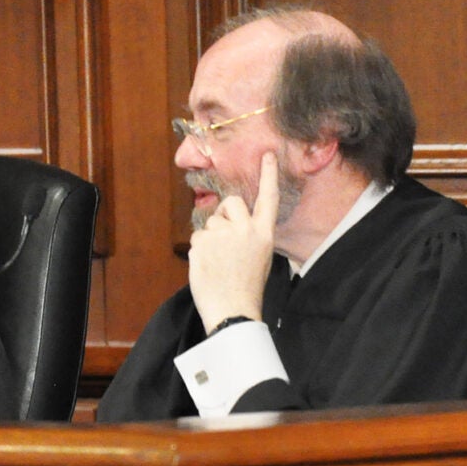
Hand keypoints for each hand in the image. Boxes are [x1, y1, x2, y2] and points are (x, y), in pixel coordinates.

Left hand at [189, 151, 277, 333]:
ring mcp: (223, 235)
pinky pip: (197, 236)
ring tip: (219, 261)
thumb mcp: (260, 256)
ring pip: (210, 222)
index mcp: (264, 234)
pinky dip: (200, 249)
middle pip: (231, 202)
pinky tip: (208, 266)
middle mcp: (245, 230)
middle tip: (226, 238)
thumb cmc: (246, 287)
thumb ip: (249, 234)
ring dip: (211, 237)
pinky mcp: (203, 243)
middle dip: (224, 214)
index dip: (268, 176)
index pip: (269, 199)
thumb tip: (229, 220)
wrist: (233, 310)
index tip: (267, 155)